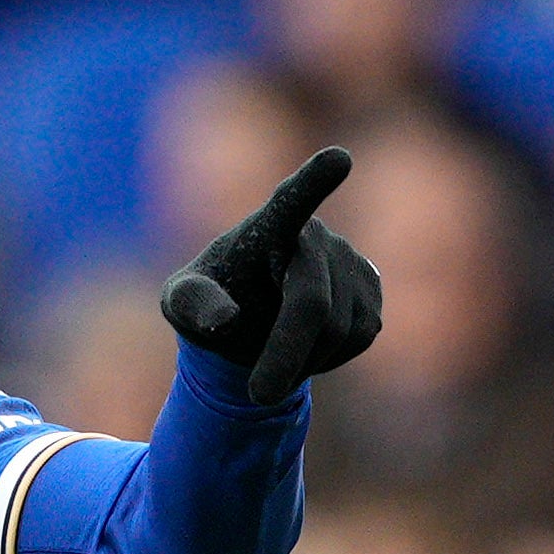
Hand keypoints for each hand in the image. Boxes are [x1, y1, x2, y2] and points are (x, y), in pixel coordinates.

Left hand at [162, 145, 385, 402]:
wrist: (249, 317)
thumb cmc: (209, 301)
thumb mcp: (180, 304)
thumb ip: (193, 307)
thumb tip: (226, 320)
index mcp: (267, 226)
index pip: (291, 200)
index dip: (315, 181)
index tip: (339, 158)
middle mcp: (316, 235)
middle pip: (312, 304)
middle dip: (287, 354)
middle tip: (258, 395)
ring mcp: (350, 259)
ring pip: (341, 329)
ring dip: (305, 358)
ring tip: (277, 348)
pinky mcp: (373, 286)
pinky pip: (361, 335)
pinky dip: (331, 355)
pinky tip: (307, 342)